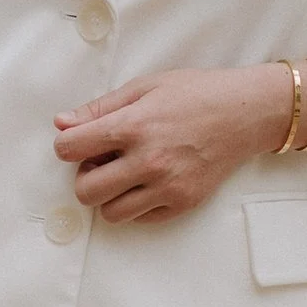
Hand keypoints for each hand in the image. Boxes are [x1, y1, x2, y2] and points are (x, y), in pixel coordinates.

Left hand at [53, 66, 288, 221]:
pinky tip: (147, 182)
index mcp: (133, 126)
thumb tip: (61, 124)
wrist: (245, 113)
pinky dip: (136, 204)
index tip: (79, 142)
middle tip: (102, 162)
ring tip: (125, 174)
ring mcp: (167, 186)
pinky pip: (141, 218)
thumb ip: (99, 108)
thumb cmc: (194, 93)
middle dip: (85, 177)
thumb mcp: (144, 88)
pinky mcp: (183, 202)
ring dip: (109, 196)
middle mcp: (148, 161)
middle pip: (85, 191)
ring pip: (110, 213)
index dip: (67, 145)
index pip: (69, 149)